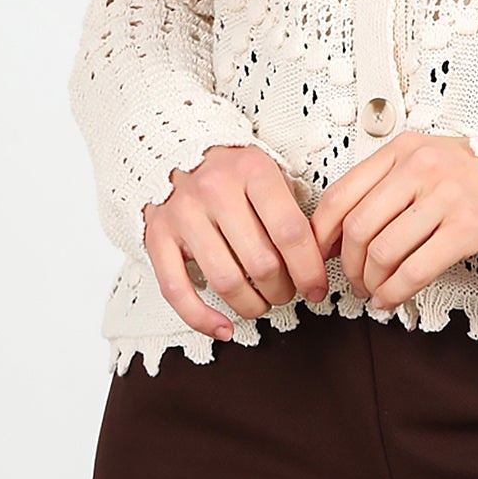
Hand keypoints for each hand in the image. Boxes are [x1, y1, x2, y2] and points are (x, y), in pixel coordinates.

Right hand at [142, 143, 329, 342]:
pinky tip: (223, 327)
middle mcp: (215, 190)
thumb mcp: (269, 173)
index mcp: (251, 170)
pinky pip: (177, 290)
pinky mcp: (156, 236)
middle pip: (261, 262)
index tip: (317, 288)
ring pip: (225, 281)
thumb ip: (293, 210)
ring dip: (252, 305)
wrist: (175, 150)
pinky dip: (202, 318)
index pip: (290, 231)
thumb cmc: (232, 171)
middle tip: (288, 291)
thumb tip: (320, 259)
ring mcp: (182, 213)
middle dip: (283, 289)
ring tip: (262, 302)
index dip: (308, 268)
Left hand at [309, 131, 477, 312]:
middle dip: (347, 265)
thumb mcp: (426, 160)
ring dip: (370, 282)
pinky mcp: (467, 227)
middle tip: (352, 281)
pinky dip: (395, 292)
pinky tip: (391, 300)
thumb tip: (336, 232)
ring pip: (383, 251)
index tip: (320, 256)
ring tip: (374, 291)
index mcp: (403, 148)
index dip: (322, 234)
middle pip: (358, 227)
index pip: (341, 193)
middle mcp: (421, 166)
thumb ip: (385, 184)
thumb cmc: (473, 174)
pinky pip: (415, 269)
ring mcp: (446, 195)